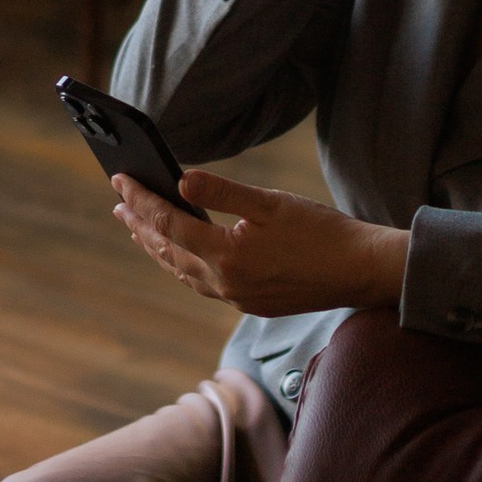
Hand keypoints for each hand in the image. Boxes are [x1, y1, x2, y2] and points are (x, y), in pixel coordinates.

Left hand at [112, 170, 409, 312]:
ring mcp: (237, 298)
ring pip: (182, 271)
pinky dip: (183, 263)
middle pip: (167, 251)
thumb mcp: (271, 202)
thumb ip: (223, 191)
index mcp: (227, 255)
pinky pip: (202, 283)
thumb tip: (181, 178)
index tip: (120, 178)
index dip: (141, 199)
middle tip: (119, 202)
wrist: (362, 271)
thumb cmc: (322, 231)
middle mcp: (225, 283)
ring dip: (158, 247)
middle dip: (140, 225)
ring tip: (140, 227)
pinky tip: (182, 251)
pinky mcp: (250, 303)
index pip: (168, 223)